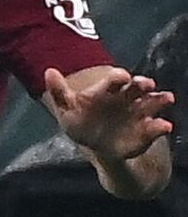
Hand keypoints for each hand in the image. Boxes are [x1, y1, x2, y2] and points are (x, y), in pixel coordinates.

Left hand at [46, 66, 173, 160]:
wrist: (97, 146)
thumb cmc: (81, 121)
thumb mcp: (67, 109)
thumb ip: (59, 92)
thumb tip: (49, 71)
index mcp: (107, 90)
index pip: (115, 79)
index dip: (119, 77)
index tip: (122, 77)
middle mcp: (126, 97)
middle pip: (137, 87)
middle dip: (143, 83)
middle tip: (147, 84)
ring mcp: (139, 113)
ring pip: (153, 102)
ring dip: (160, 99)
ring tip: (167, 98)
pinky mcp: (148, 130)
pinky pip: (157, 126)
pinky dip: (160, 126)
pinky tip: (163, 126)